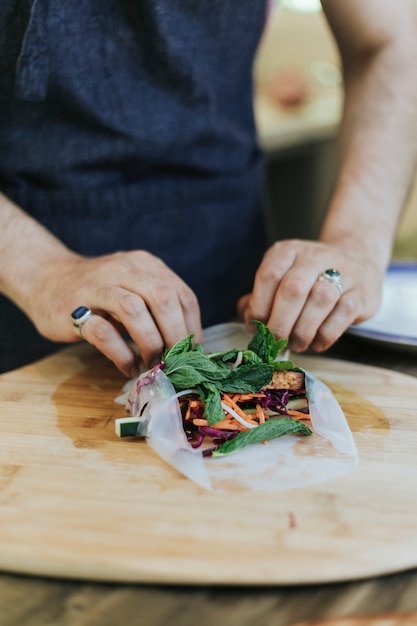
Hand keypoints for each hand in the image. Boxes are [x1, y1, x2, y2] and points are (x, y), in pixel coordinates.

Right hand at [28, 250, 202, 376]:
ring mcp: (97, 287)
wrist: (44, 278)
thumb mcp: (132, 288)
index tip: (194, 353)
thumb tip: (189, 346)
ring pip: (134, 310)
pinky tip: (128, 367)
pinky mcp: (74, 310)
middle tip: (177, 362)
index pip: (181, 294)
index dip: (192, 327)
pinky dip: (122, 354)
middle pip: (163, 298)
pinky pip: (103, 333)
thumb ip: (157, 308)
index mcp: (145, 265)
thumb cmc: (97, 291)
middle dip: (176, 335)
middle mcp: (124, 270)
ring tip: (153, 364)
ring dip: (150, 343)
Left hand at [237, 239, 384, 352]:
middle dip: (279, 323)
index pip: (269, 275)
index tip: (256, 327)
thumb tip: (248, 319)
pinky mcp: (361, 293)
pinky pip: (341, 316)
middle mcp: (315, 257)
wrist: (359, 258)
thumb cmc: (309, 276)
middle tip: (275, 342)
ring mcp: (343, 272)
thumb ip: (259, 297)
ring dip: (302, 331)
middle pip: (292, 289)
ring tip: (296, 344)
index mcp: (288, 251)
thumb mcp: (282, 276)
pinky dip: (325, 335)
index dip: (259, 306)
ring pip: (319, 301)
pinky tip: (316, 342)